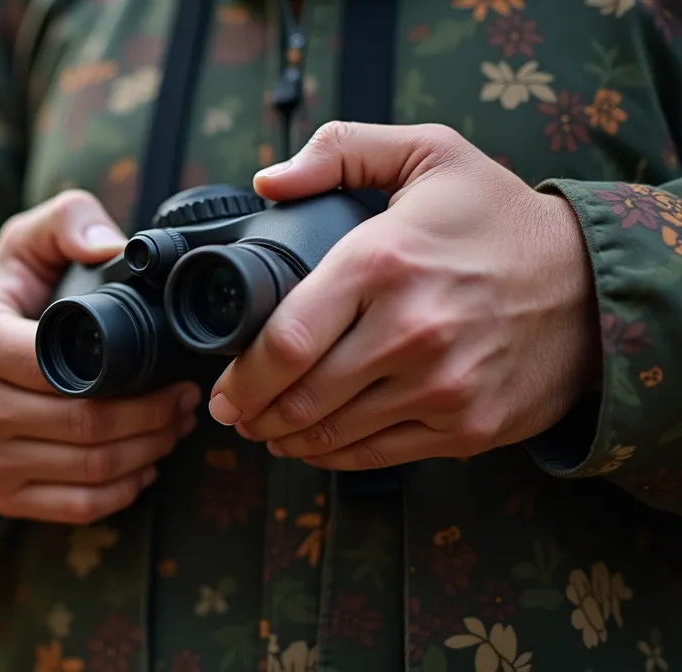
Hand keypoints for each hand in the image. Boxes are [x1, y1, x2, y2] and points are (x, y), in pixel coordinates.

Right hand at [0, 190, 199, 523]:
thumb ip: (66, 221)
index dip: (138, 379)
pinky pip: (75, 507)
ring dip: (147, 452)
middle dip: (154, 419)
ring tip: (173, 426)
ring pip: (88, 470)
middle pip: (86, 428)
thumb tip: (112, 246)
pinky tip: (143, 463)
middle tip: (186, 401)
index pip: (66, 372)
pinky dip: (121, 490)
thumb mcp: (20, 244)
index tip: (176, 371)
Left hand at [207, 122, 599, 469]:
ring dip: (286, 439)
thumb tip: (268, 180)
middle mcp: (409, 331)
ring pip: (332, 433)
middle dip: (253, 413)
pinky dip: (333, 456)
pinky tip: (314, 445)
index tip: (223, 388)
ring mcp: (440, 386)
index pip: (286, 341)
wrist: (592, 282)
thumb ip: (341, 149)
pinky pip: (376, 454)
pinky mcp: (465, 427)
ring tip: (266, 429)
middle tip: (235, 413)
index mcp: (383, 262)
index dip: (241, 377)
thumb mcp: (429, 153)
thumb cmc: (498, 218)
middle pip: (300, 397)